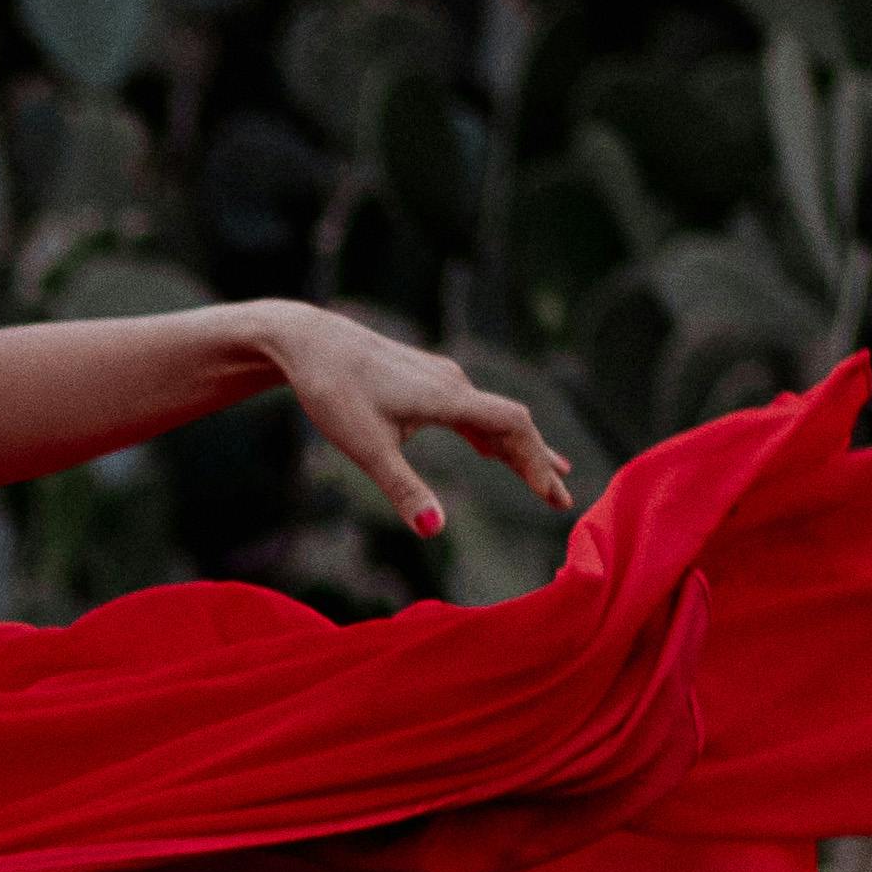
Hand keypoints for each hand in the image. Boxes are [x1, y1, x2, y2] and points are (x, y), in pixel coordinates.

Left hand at [263, 306, 576, 539]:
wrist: (308, 341)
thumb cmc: (333, 390)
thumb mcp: (365, 447)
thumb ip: (403, 488)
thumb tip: (433, 530)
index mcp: (448, 397)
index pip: (514, 427)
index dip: (537, 461)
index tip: (552, 496)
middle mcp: (454, 383)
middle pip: (513, 424)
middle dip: (539, 463)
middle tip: (563, 501)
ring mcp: (441, 379)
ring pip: (494, 417)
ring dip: (519, 450)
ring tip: (546, 479)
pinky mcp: (425, 380)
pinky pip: (472, 411)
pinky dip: (491, 436)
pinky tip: (495, 453)